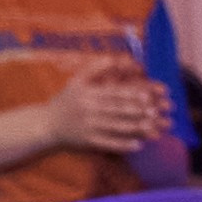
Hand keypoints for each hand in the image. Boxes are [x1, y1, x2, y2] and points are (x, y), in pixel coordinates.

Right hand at [46, 65, 172, 156]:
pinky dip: (123, 144)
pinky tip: (138, 145)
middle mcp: (88, 109)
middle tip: (157, 111)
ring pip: (115, 126)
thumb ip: (95, 67)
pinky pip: (108, 143)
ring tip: (153, 128)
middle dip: (138, 110)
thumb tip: (115, 57)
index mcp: (88, 93)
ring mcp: (88, 126)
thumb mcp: (76, 81)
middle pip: (117, 110)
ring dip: (135, 127)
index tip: (148, 95)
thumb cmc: (65, 101)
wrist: (45, 125)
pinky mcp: (87, 141)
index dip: (131, 94)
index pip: (113, 93)